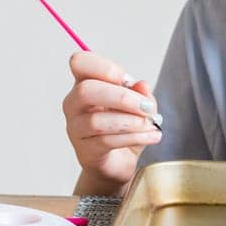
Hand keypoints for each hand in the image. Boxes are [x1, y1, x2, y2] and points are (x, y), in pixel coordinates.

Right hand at [62, 51, 160, 190]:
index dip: (104, 67)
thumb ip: (141, 94)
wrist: (119, 162)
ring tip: (151, 125)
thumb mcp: (139, 106)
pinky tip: (151, 136)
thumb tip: (142, 86)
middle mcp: (74, 104)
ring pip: (96, 121)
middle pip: (86, 91)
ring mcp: (76, 128)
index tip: (127, 78)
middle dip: (122, 97)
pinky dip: (134, 137)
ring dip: (131, 122)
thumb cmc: (126, 127)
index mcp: (86, 83)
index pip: (80, 63)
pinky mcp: (85, 151)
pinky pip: (106, 141)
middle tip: (146, 107)